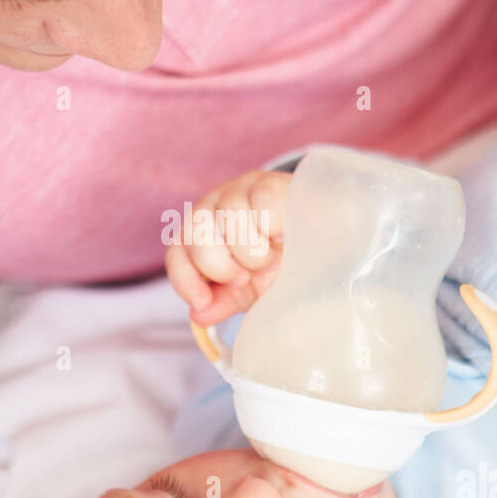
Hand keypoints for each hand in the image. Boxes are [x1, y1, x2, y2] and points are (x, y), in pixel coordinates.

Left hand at [166, 168, 290, 325]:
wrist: (319, 243)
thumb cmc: (279, 264)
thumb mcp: (251, 289)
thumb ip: (224, 301)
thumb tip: (197, 315)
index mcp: (202, 234)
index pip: (177, 252)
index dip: (185, 279)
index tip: (202, 302)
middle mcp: (214, 207)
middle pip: (194, 232)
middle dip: (218, 265)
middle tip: (245, 276)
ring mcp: (240, 190)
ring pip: (228, 218)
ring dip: (250, 250)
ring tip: (269, 257)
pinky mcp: (269, 182)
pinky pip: (261, 202)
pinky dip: (272, 227)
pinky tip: (284, 235)